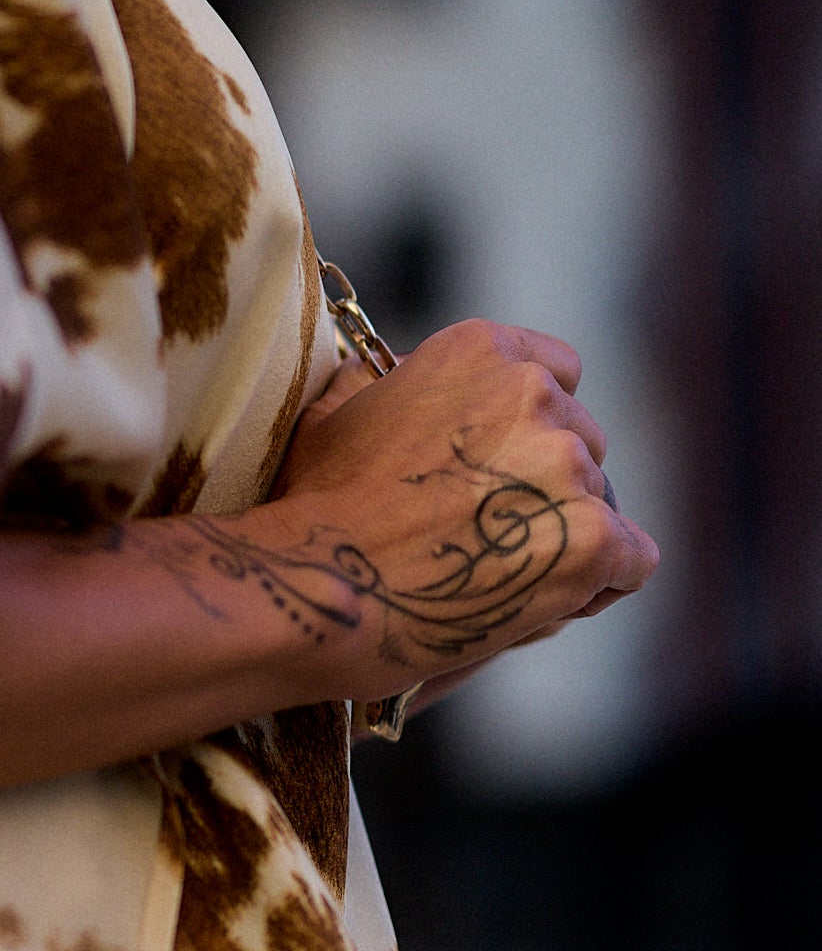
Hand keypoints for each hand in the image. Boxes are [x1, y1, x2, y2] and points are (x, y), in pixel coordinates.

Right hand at [210, 319, 658, 707]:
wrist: (320, 585)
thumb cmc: (315, 507)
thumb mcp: (338, 411)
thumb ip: (386, 382)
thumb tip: (390, 376)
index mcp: (479, 351)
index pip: (556, 368)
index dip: (534, 419)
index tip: (503, 459)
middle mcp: (535, 394)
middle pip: (582, 438)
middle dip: (548, 482)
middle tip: (491, 532)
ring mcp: (568, 466)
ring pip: (601, 502)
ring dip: (565, 535)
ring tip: (499, 576)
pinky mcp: (595, 539)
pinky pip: (634, 560)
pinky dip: (602, 582)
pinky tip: (552, 599)